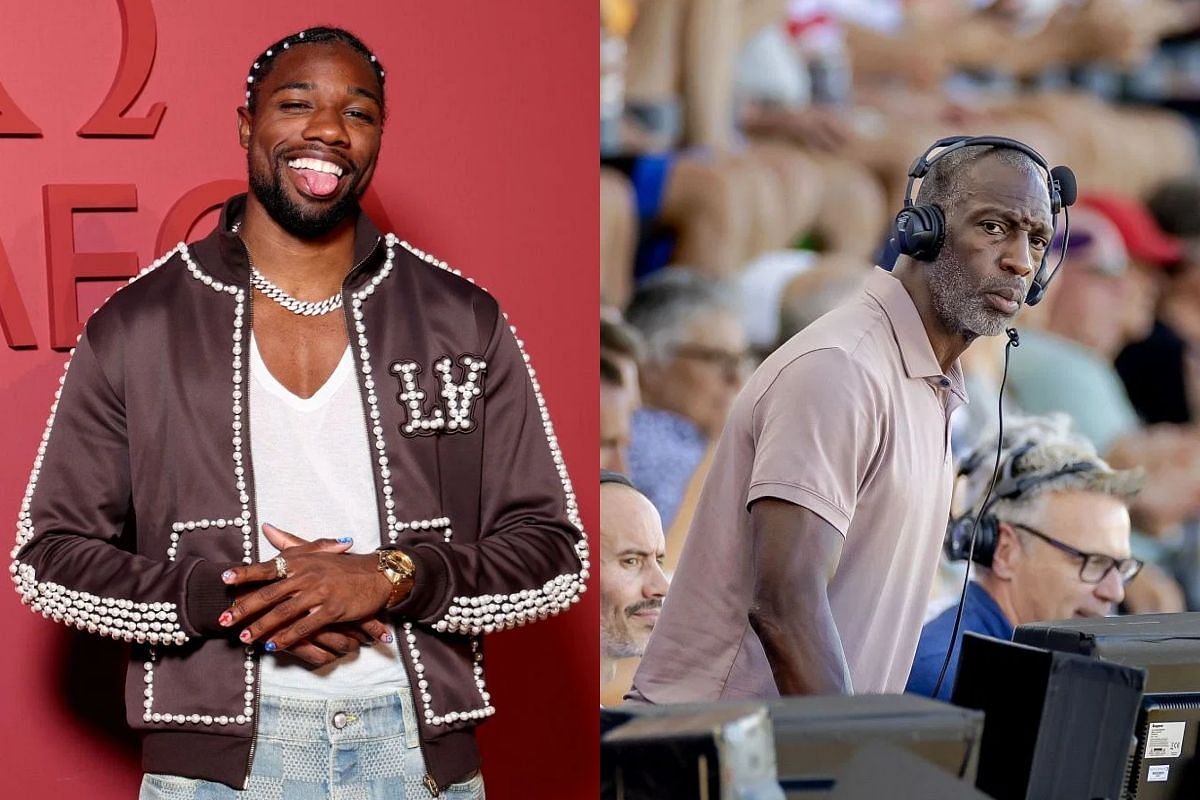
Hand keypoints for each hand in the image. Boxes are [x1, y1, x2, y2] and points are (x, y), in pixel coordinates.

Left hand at [219, 523, 394, 655]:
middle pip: (269, 594)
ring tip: (244, 638)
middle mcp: (307, 575)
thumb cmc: (344, 565)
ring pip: (283, 613)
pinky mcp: (332, 610)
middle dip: (244, 609)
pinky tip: (274, 645)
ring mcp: (319, 593)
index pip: (267, 567)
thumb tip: (266, 528)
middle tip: (225, 620)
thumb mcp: (317, 550)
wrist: (376, 575)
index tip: (224, 580)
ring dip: (261, 627)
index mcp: (301, 561)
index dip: (245, 574)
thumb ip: (289, 542)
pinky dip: (287, 637)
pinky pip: (304, 626)